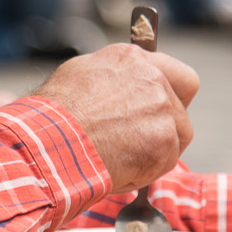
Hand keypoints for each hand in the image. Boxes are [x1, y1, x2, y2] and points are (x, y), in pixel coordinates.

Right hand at [33, 45, 198, 194]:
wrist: (50, 142)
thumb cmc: (53, 115)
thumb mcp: (79, 77)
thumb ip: (112, 79)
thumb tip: (117, 87)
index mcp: (132, 59)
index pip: (177, 74)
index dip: (174, 95)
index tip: (164, 111)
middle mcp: (153, 78)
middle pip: (180, 108)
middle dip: (163, 128)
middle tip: (138, 144)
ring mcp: (162, 108)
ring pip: (176, 137)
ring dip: (155, 151)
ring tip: (120, 159)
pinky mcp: (165, 140)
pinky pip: (165, 162)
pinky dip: (146, 172)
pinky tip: (118, 168)